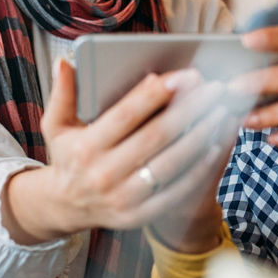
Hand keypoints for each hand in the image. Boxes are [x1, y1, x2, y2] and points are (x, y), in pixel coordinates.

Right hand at [5, 60, 234, 242]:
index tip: (184, 76)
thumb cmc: (69, 156)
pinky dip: (199, 168)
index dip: (156, 94)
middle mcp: (104, 174)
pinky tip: (214, 145)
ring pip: (171, 163)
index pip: (125, 115)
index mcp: (85, 148)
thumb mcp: (56, 125)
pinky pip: (177, 190)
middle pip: (156, 137)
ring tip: (221, 111)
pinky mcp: (140, 216)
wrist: (65, 207)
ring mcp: (123, 199)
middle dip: (189, 109)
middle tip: (214, 88)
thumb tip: (64, 61)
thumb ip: (62, 93)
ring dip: (201, 135)